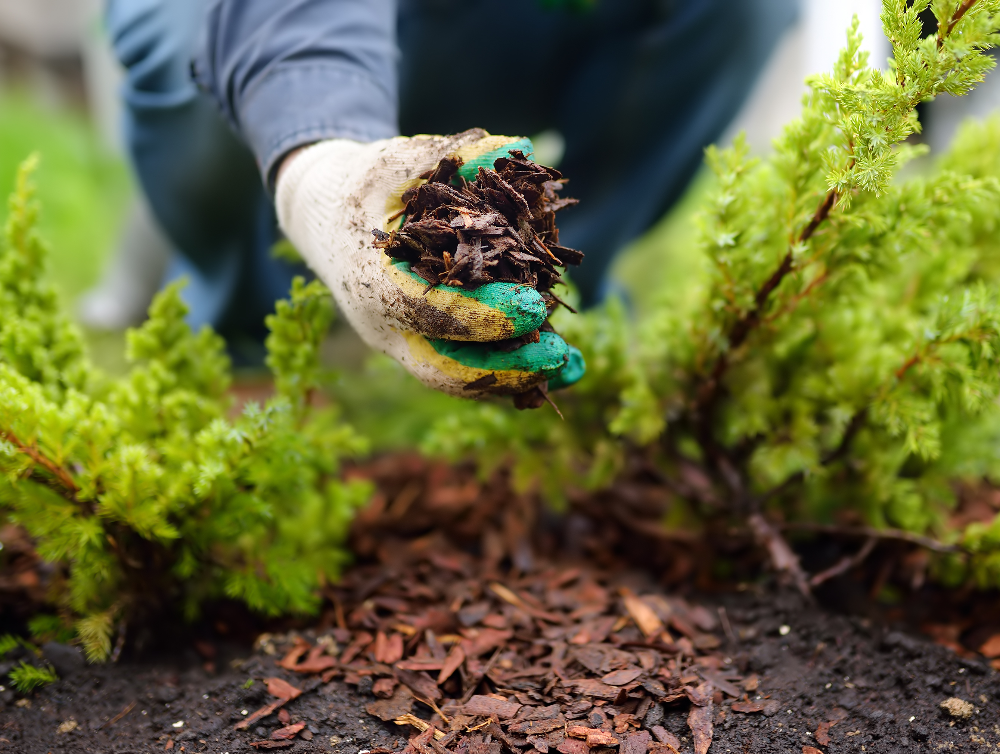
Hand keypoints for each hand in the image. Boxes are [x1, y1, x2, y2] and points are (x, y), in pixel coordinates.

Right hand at [275, 129, 584, 398]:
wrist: (323, 216)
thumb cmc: (364, 184)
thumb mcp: (399, 160)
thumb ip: (455, 154)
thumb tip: (518, 148)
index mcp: (371, 281)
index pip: (428, 311)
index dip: (484, 315)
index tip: (535, 307)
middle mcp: (383, 325)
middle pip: (444, 368)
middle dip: (505, 368)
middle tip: (560, 355)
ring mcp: (400, 343)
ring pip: (457, 379)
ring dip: (516, 379)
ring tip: (572, 369)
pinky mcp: (420, 346)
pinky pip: (464, 370)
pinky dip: (509, 372)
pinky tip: (557, 366)